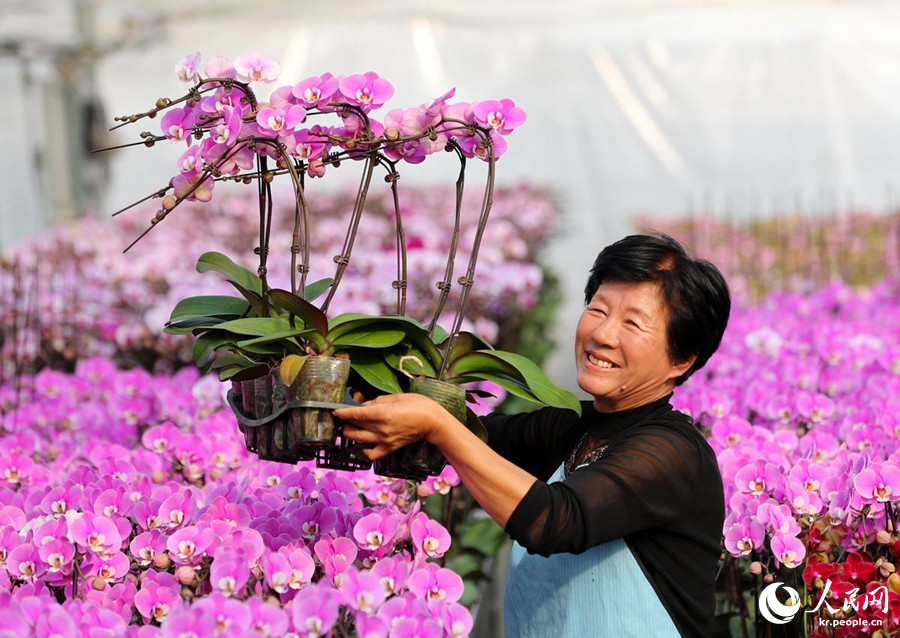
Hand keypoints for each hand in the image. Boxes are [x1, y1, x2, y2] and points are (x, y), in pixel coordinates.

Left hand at [334, 393, 451, 460]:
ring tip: (351, 429)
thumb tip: (363, 406)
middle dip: (345, 422)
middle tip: (344, 417)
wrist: (432, 422)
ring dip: (351, 434)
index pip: (354, 414)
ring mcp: (384, 440)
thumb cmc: (417, 405)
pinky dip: (364, 451)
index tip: (334, 411)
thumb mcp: (396, 397)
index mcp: (382, 413)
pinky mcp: (389, 448)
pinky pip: (371, 454)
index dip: (342, 413)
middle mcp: (380, 428)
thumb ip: (377, 401)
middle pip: (354, 426)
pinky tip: (363, 444)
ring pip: (358, 440)